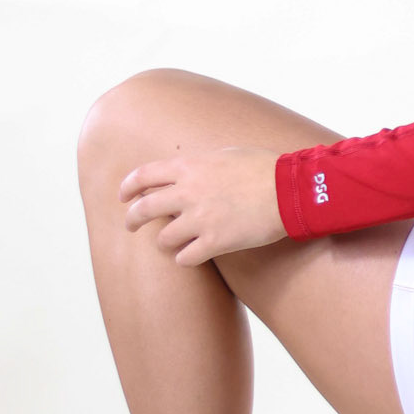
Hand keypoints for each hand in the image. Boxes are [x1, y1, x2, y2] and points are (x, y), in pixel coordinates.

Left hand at [120, 147, 286, 265]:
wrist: (289, 190)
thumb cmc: (264, 169)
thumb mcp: (225, 155)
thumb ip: (200, 165)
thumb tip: (185, 173)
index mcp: (189, 167)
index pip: (143, 176)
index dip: (128, 188)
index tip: (123, 197)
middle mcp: (188, 193)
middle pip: (144, 209)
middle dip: (133, 220)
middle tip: (132, 227)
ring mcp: (200, 219)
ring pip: (163, 238)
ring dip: (165, 242)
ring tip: (173, 244)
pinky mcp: (215, 242)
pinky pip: (185, 258)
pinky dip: (185, 259)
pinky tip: (192, 256)